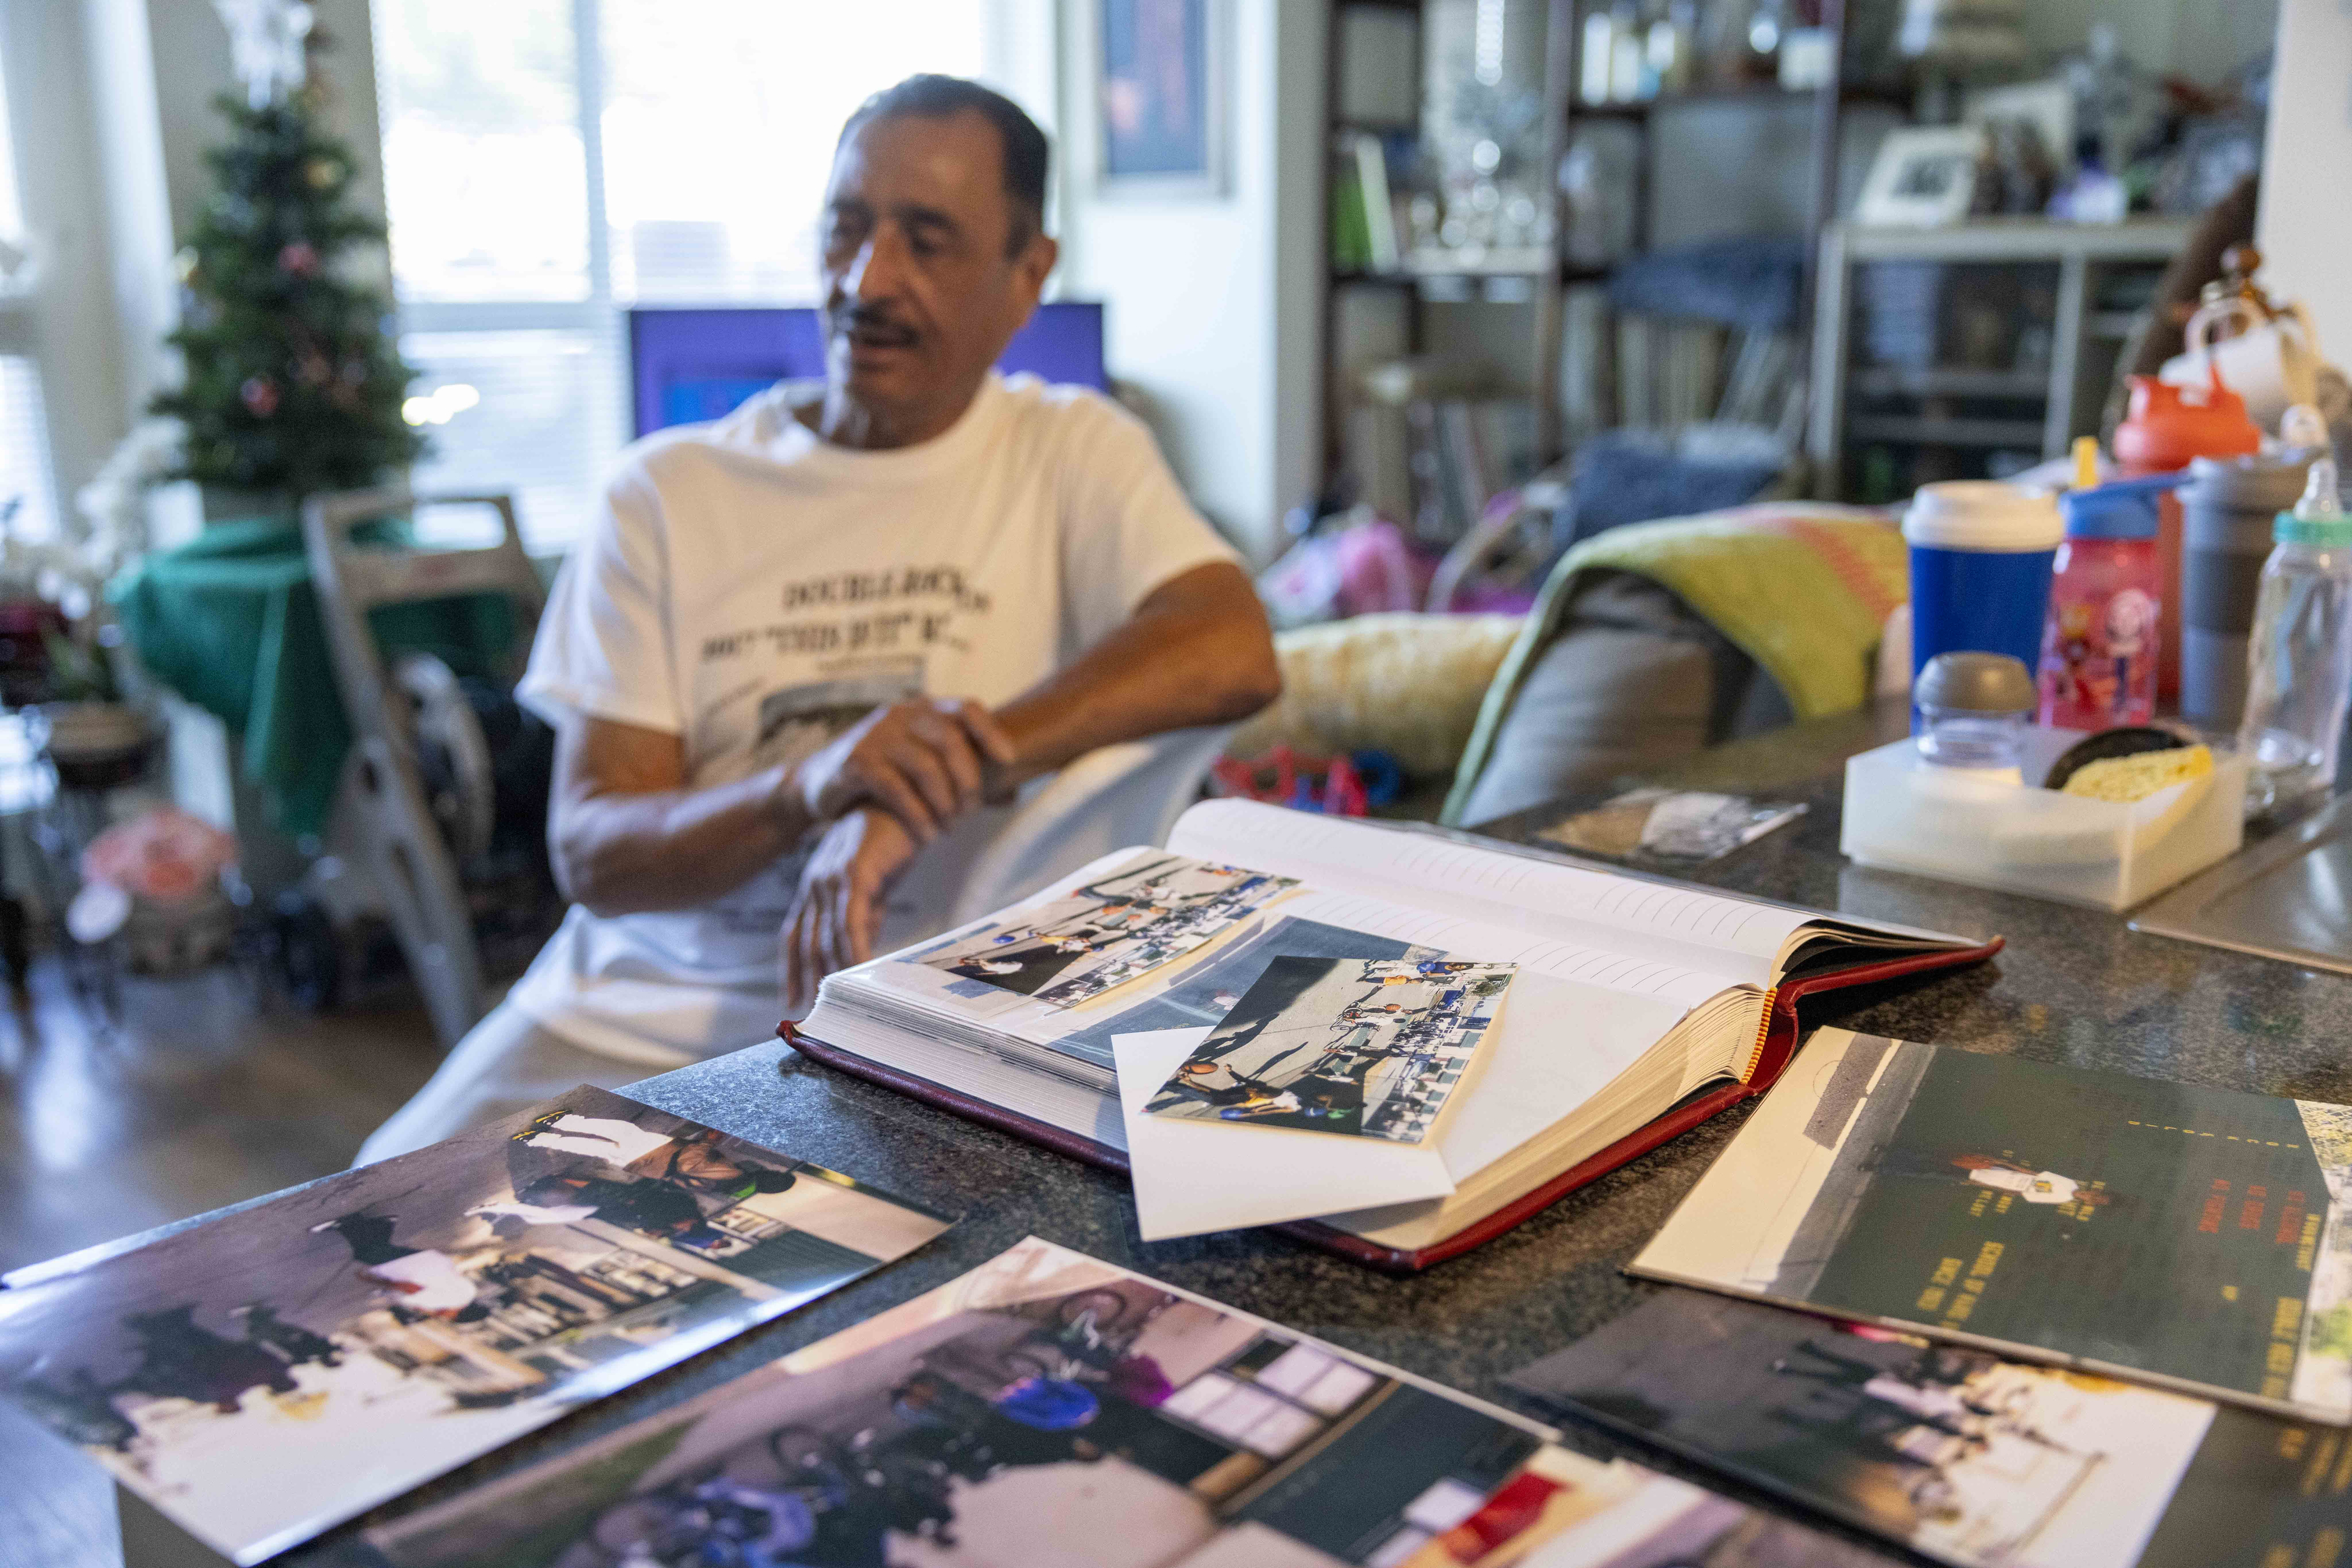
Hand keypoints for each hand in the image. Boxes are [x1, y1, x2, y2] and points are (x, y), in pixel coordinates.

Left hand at [781, 807, 918, 1011]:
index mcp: (815, 887)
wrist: (909, 802)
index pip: (795, 935)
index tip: (790, 1000)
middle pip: (806, 942)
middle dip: (808, 981)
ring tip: (840, 1004)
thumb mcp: (873, 886)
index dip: (791, 969)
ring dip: (832, 972)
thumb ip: (864, 916)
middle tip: (814, 1015)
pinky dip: (852, 950)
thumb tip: (859, 951)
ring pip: (827, 936)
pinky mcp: (854, 873)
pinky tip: (858, 971)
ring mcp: (831, 878)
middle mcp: (815, 883)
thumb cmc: (892, 842)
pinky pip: (849, 921)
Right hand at [792, 698, 1015, 842]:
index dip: (991, 732)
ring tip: (950, 827)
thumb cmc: (886, 775)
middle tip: (971, 812)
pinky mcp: (857, 761)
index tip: (1009, 760)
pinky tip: (928, 835)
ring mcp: (877, 735)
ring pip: (925, 765)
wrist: (822, 782)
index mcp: (924, 710)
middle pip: (950, 739)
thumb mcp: (923, 767)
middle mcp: (902, 714)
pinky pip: (896, 789)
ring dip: (945, 802)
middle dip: (968, 780)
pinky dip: (918, 815)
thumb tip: (1012, 795)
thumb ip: (964, 777)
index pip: (967, 708)